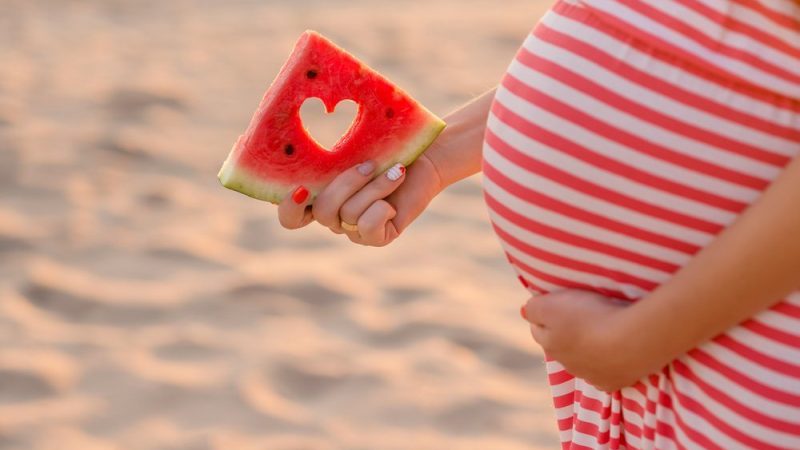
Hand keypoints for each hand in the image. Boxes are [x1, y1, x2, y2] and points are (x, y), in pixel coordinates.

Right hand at [277, 152, 442, 245]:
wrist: (426, 157)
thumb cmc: (387, 148)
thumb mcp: (353, 149)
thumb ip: (328, 155)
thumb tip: (314, 122)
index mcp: (322, 196)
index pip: (291, 218)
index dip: (289, 209)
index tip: (300, 189)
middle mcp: (335, 217)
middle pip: (322, 211)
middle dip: (346, 184)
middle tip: (370, 165)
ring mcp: (355, 230)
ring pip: (349, 215)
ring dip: (375, 187)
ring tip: (395, 172)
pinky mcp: (378, 237)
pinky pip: (368, 229)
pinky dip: (382, 208)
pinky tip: (394, 196)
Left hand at [521, 290, 665, 391]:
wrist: (633, 340)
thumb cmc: (590, 316)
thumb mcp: (553, 303)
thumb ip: (534, 307)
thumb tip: (525, 312)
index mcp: (551, 344)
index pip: (538, 329)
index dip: (545, 314)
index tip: (558, 303)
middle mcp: (567, 364)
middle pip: (560, 346)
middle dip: (565, 333)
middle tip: (582, 314)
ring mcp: (590, 376)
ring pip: (582, 360)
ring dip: (588, 347)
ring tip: (603, 330)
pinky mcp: (614, 382)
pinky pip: (605, 372)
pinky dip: (608, 362)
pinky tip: (616, 351)